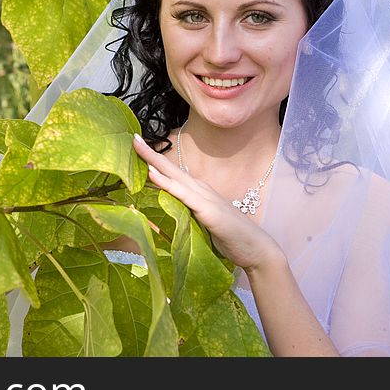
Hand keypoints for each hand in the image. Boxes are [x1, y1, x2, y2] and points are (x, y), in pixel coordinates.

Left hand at [131, 134, 283, 273]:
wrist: (257, 250)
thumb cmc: (230, 240)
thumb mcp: (201, 228)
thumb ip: (185, 220)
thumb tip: (163, 222)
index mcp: (198, 193)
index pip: (173, 175)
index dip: (155, 162)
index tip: (139, 149)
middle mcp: (201, 190)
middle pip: (171, 169)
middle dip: (151, 153)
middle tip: (133, 138)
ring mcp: (205, 198)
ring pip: (175, 177)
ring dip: (155, 161)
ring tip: (138, 147)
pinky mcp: (209, 211)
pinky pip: (183, 194)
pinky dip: (167, 183)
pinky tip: (153, 174)